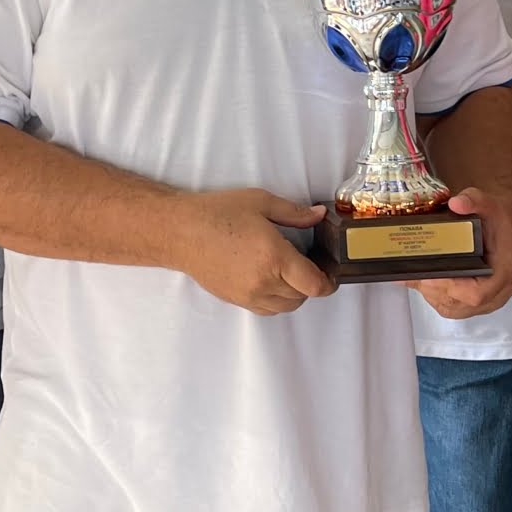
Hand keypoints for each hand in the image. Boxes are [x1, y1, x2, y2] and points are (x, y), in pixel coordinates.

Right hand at [176, 188, 336, 314]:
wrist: (180, 232)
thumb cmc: (217, 213)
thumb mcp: (260, 202)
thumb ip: (294, 212)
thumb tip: (319, 215)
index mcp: (275, 257)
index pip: (314, 285)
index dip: (329, 282)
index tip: (330, 273)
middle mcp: (264, 281)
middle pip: (302, 297)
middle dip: (311, 283)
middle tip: (308, 264)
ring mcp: (249, 295)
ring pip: (286, 306)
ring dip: (294, 294)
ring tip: (289, 272)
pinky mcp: (236, 300)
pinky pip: (267, 309)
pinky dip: (276, 300)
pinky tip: (270, 280)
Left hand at [411, 188, 511, 317]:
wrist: (509, 227)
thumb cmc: (501, 220)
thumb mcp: (489, 203)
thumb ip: (473, 200)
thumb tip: (456, 203)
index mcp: (505, 272)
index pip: (477, 294)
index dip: (450, 288)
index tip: (429, 276)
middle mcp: (498, 292)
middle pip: (461, 304)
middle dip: (433, 289)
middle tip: (412, 272)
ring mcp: (489, 300)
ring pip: (454, 309)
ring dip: (432, 295)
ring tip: (415, 275)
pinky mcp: (479, 302)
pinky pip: (455, 308)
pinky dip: (437, 298)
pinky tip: (424, 282)